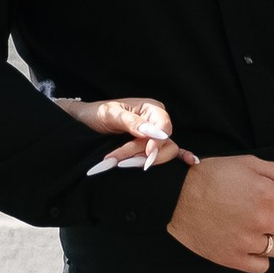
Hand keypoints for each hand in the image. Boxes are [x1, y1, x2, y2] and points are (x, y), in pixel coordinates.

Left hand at [52, 91, 198, 174]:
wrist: (84, 121)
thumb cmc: (97, 114)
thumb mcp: (111, 114)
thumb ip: (131, 123)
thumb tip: (151, 133)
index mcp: (150, 108)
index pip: (164, 127)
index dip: (158, 142)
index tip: (148, 154)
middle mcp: (156, 122)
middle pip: (164, 143)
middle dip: (141, 154)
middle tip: (120, 162)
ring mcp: (154, 135)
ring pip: (160, 153)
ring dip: (140, 160)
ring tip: (118, 164)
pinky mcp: (149, 147)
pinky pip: (168, 152)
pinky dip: (179, 157)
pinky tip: (190, 162)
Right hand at [167, 154, 273, 272]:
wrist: (175, 198)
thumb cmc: (212, 177)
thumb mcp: (247, 164)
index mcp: (267, 194)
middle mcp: (261, 220)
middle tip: (263, 210)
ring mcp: (248, 242)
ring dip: (273, 238)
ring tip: (255, 226)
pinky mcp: (234, 258)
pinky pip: (263, 266)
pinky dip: (258, 256)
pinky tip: (246, 241)